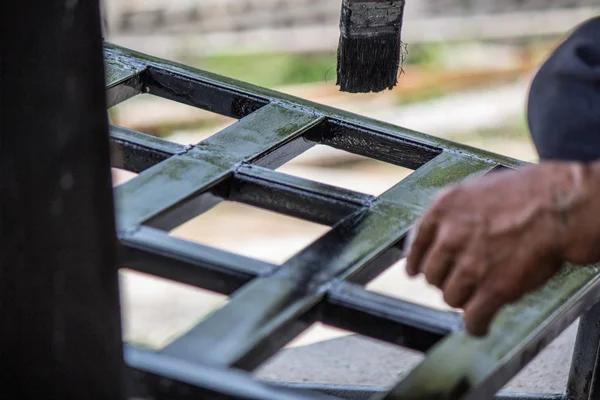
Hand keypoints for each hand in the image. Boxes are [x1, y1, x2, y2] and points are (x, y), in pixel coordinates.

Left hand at [404, 162, 599, 336]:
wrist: (560, 206)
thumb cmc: (526, 195)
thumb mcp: (476, 192)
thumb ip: (454, 215)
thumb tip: (441, 236)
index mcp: (443, 209)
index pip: (416, 244)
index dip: (416, 262)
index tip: (415, 271)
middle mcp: (450, 236)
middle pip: (432, 274)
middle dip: (446, 279)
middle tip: (462, 279)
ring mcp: (471, 263)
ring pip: (450, 297)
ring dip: (464, 299)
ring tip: (479, 295)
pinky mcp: (493, 288)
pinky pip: (473, 317)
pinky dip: (476, 325)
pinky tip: (480, 325)